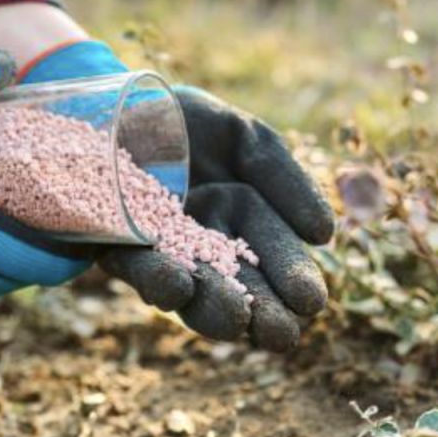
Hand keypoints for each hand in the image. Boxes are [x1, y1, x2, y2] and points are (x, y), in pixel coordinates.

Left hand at [22, 42, 333, 350]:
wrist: (113, 103)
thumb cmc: (185, 122)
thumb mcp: (244, 140)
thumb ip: (283, 178)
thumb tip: (324, 234)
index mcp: (241, 223)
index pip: (274, 258)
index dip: (292, 280)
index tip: (311, 302)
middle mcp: (201, 247)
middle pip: (237, 286)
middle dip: (260, 311)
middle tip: (282, 334)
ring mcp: (159, 252)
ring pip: (190, 290)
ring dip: (213, 307)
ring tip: (237, 319)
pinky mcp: (112, 246)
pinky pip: (136, 267)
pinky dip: (157, 279)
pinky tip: (179, 286)